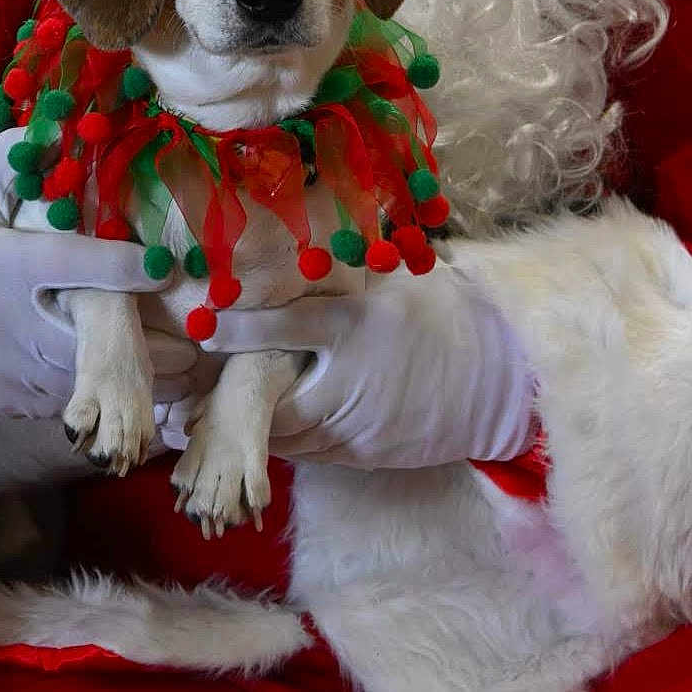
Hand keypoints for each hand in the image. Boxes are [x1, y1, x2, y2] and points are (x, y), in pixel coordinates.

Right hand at [0, 130, 197, 416]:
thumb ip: (22, 155)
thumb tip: (75, 126)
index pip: (62, 264)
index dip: (116, 266)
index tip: (164, 263)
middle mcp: (1, 324)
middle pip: (85, 338)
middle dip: (145, 339)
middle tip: (203, 332)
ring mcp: (5, 371)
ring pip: (85, 382)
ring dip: (142, 376)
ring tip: (197, 364)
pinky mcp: (11, 402)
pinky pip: (71, 402)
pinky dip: (111, 395)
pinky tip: (153, 386)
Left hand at [168, 245, 535, 469]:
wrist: (496, 382)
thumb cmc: (441, 317)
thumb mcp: (391, 284)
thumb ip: (343, 271)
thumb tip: (299, 236)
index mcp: (356, 328)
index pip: (288, 326)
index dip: (241, 326)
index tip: (204, 323)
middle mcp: (350, 381)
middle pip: (272, 396)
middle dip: (232, 395)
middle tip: (195, 384)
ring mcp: (357, 427)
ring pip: (286, 434)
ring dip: (254, 421)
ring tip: (212, 408)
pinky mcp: (363, 456)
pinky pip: (308, 453)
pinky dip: (284, 440)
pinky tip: (263, 426)